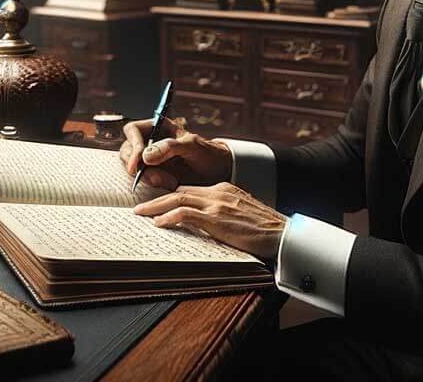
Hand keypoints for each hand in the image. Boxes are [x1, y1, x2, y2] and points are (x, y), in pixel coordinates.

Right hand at [119, 116, 232, 190]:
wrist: (218, 173)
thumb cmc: (207, 153)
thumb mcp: (192, 146)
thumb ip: (170, 147)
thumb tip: (146, 156)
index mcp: (157, 127)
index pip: (133, 130)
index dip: (132, 146)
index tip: (138, 163)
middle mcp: (149, 142)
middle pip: (127, 151)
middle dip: (139, 167)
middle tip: (157, 179)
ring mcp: (149, 160)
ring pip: (133, 169)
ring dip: (147, 178)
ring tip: (170, 182)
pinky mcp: (153, 176)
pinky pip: (142, 181)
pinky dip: (151, 186)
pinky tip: (168, 186)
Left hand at [134, 183, 287, 261]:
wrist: (282, 233)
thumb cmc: (265, 229)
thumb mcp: (241, 213)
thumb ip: (223, 213)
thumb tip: (204, 224)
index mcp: (223, 188)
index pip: (190, 190)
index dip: (171, 196)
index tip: (157, 204)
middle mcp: (218, 191)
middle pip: (179, 191)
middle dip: (157, 199)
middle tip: (140, 208)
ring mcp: (216, 203)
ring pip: (177, 199)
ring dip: (156, 207)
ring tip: (141, 214)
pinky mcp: (216, 218)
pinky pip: (185, 214)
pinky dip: (169, 218)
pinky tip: (159, 224)